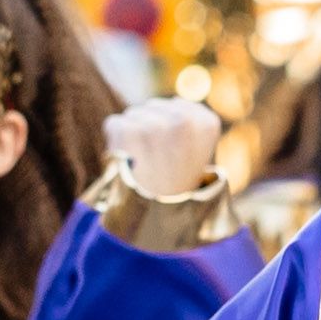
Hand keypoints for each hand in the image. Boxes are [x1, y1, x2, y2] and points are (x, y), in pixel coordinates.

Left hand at [103, 97, 225, 200]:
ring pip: (133, 115)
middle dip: (150, 130)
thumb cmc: (174, 189)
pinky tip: (127, 164)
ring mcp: (155, 124)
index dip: (172, 131)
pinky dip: (115, 143)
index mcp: (207, 123)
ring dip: (132, 137)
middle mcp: (184, 120)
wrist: (152, 221)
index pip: (178, 105)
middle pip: (153, 107)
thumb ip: (189, 122)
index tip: (176, 155)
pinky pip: (114, 123)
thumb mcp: (195, 154)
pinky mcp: (128, 130)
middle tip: (157, 163)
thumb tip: (176, 99)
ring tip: (142, 166)